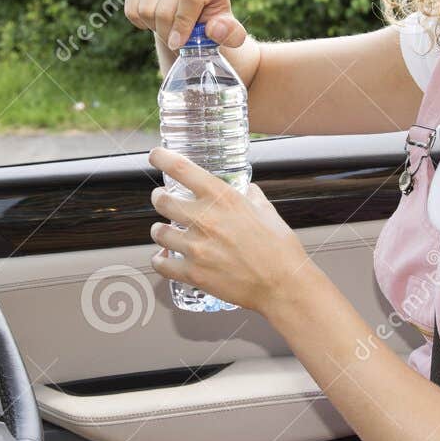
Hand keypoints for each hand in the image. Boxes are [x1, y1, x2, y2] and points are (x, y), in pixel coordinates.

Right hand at [125, 0, 248, 50]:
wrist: (192, 16)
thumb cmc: (211, 24)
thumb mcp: (227, 33)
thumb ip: (230, 34)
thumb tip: (215, 29)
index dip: (182, 24)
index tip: (179, 43)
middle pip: (164, 8)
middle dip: (167, 32)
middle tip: (176, 39)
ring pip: (145, 8)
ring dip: (154, 27)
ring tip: (168, 26)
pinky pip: (131, 5)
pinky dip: (139, 21)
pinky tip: (153, 19)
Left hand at [147, 146, 307, 313]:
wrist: (283, 285)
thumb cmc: (279, 248)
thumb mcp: (266, 210)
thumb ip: (250, 196)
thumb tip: (245, 190)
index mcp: (222, 198)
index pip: (180, 168)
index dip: (161, 158)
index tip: (156, 156)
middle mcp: (204, 219)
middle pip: (161, 200)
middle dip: (159, 198)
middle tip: (162, 199)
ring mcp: (196, 247)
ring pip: (158, 232)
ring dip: (160, 230)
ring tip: (165, 231)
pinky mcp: (193, 273)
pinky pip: (161, 263)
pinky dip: (160, 260)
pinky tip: (164, 258)